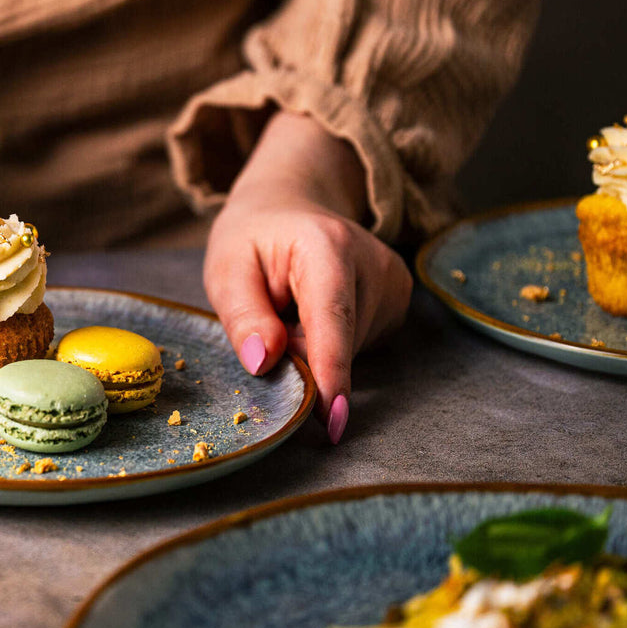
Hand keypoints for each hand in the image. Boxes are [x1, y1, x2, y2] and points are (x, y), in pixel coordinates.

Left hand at [203, 111, 411, 442]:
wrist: (290, 207)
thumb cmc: (253, 239)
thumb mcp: (227, 269)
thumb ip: (242, 315)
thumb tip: (264, 361)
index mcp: (328, 246)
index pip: (331, 320)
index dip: (330, 373)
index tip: (333, 419)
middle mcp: (375, 262)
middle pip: (337, 345)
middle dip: (299, 353)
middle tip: (271, 315)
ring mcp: (395, 283)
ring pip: (349, 352)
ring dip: (313, 347)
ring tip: (293, 305)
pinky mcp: (399, 301)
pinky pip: (359, 348)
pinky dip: (331, 343)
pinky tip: (315, 311)